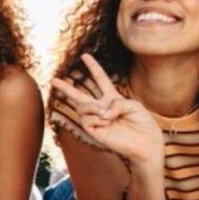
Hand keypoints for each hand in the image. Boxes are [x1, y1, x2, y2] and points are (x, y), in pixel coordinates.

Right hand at [50, 53, 163, 167]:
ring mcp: (96, 119)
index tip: (85, 56)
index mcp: (112, 98)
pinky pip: (85, 119)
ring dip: (91, 107)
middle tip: (53, 79)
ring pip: (81, 106)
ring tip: (104, 115)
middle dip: (66, 87)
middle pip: (79, 94)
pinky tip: (105, 122)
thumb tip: (101, 111)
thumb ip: (116, 103)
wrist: (145, 143)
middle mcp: (101, 107)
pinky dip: (95, 118)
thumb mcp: (133, 105)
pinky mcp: (94, 131)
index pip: (100, 79)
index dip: (93, 67)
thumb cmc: (142, 123)